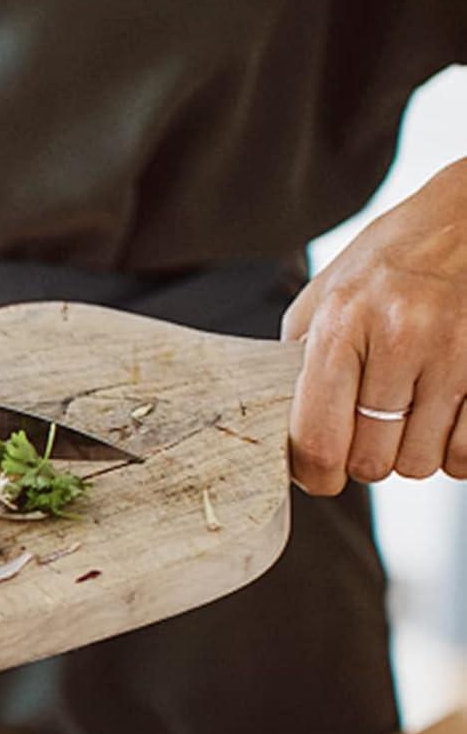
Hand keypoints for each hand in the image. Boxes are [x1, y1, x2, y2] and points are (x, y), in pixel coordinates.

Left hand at [283, 157, 466, 493]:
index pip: (319, 438)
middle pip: (371, 459)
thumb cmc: (394, 258)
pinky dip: (454, 450)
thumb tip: (284, 430)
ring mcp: (458, 351)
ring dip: (411, 453)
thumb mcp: (328, 294)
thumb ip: (299, 360)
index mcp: (343, 321)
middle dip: (366, 457)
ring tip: (409, 414)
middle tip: (370, 429)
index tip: (319, 476)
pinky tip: (445, 419)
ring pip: (421, 462)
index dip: (315, 474)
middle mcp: (401, 336)